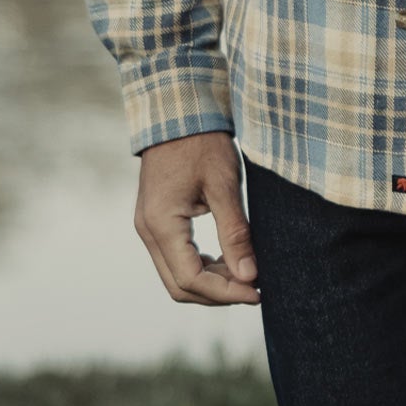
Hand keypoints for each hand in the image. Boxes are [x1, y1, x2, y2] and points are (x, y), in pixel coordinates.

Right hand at [134, 129, 260, 305]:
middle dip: (218, 294)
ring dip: (209, 282)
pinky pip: (175, 257)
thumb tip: (249, 276)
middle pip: (179, 286)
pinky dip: (200, 265)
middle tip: (255, 289)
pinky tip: (227, 259)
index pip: (191, 279)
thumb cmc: (203, 142)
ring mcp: (148, 226)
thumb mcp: (225, 185)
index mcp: (161, 224)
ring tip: (246, 275)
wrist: (178, 110)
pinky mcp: (155, 219)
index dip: (226, 292)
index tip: (258, 292)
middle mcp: (147, 231)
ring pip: (175, 275)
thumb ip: (235, 233)